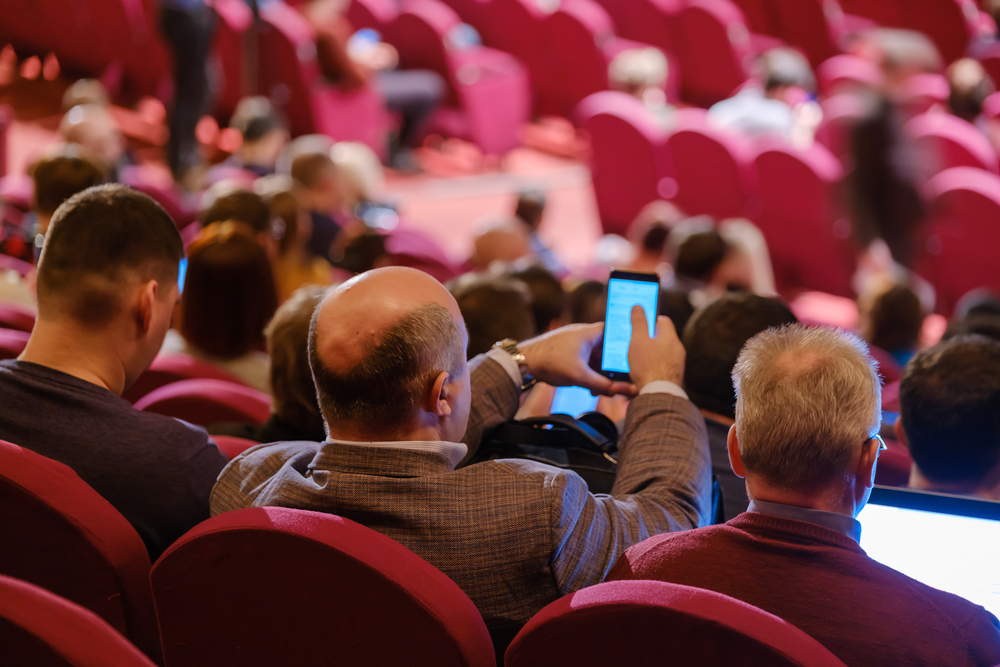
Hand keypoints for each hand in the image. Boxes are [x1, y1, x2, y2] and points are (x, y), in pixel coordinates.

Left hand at [519, 323, 636, 397]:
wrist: (523, 362)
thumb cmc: (550, 361)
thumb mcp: (580, 376)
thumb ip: (603, 385)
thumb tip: (623, 391)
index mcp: (589, 333)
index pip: (614, 331)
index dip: (625, 343)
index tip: (633, 356)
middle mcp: (582, 334)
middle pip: (605, 348)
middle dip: (612, 365)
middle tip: (620, 379)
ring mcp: (573, 343)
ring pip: (594, 356)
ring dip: (599, 371)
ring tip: (603, 387)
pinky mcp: (566, 352)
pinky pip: (584, 360)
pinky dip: (588, 372)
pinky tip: (589, 387)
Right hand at [627, 305, 684, 389]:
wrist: (659, 394)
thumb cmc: (648, 366)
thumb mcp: (638, 340)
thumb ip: (638, 322)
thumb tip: (638, 306)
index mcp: (670, 337)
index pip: (663, 320)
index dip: (651, 320)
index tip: (640, 324)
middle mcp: (677, 349)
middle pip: (663, 337)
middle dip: (650, 339)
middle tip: (635, 342)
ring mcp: (677, 364)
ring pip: (663, 353)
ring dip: (652, 354)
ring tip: (637, 360)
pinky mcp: (674, 377)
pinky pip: (663, 366)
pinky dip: (654, 367)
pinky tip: (644, 373)